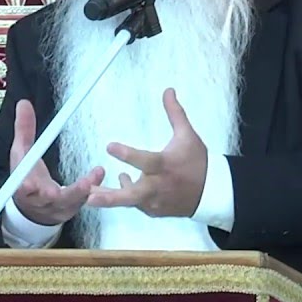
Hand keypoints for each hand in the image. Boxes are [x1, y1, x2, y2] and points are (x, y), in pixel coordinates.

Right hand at [11, 99, 103, 225]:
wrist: (33, 208)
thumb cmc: (27, 176)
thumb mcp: (23, 152)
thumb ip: (24, 129)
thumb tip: (24, 103)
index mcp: (24, 186)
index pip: (22, 188)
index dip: (25, 187)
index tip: (29, 183)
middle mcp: (40, 200)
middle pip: (46, 199)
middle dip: (54, 193)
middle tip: (63, 187)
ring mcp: (56, 207)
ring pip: (68, 200)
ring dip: (81, 189)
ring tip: (94, 175)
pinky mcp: (70, 209)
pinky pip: (81, 201)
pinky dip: (91, 188)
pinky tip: (98, 174)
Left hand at [87, 88, 207, 216]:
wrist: (211, 192)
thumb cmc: (198, 162)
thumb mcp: (187, 135)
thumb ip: (175, 113)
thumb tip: (168, 90)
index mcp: (165, 165)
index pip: (144, 160)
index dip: (127, 154)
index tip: (109, 146)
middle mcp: (158, 186)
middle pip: (131, 195)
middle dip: (110, 198)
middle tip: (90, 197)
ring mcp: (155, 201)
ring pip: (128, 202)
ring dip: (109, 198)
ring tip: (89, 196)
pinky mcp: (153, 210)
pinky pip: (135, 204)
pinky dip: (127, 196)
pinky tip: (121, 184)